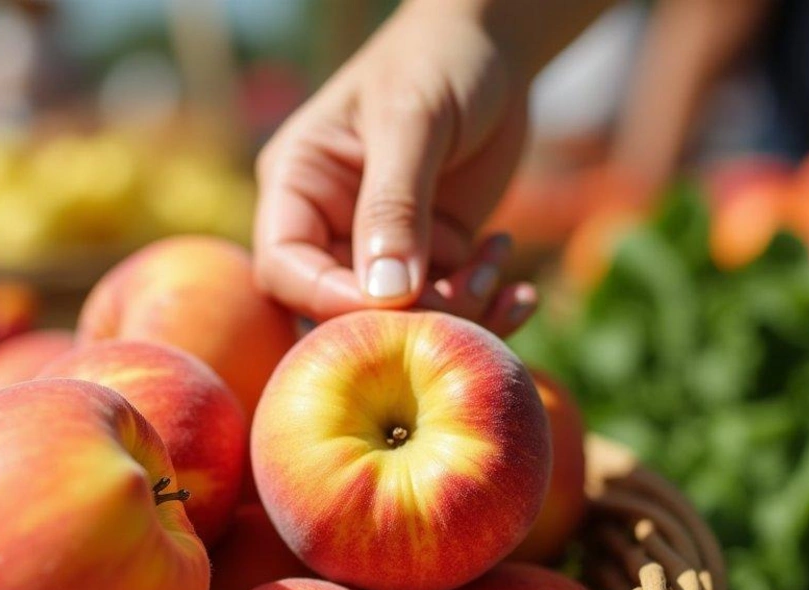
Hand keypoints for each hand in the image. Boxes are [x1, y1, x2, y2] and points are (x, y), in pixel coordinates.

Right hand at [253, 4, 538, 336]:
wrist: (494, 50)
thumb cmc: (437, 60)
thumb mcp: (413, 121)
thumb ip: (395, 205)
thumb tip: (387, 294)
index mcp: (296, 188)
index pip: (285, 269)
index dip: (331, 300)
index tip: (396, 304)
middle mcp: (329, 228)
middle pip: (342, 308)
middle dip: (408, 315)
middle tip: (472, 287)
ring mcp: (381, 250)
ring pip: (400, 320)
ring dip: (458, 311)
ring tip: (501, 262)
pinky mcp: (430, 260)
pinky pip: (447, 308)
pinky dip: (487, 307)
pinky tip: (523, 290)